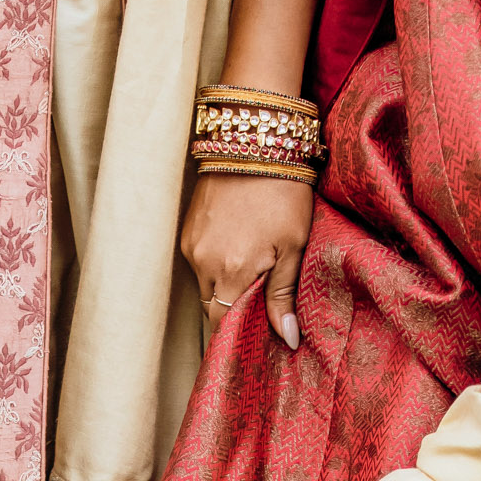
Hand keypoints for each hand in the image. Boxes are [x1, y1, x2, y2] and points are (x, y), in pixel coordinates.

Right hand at [180, 172, 312, 348]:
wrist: (255, 141)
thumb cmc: (283, 192)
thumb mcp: (293, 245)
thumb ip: (282, 295)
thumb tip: (287, 339)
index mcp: (233, 272)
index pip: (224, 324)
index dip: (238, 332)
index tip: (255, 332)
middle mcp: (204, 264)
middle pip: (212, 307)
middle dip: (231, 311)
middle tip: (258, 302)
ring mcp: (191, 246)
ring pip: (204, 284)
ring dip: (223, 286)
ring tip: (250, 267)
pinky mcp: (187, 230)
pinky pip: (198, 262)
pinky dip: (214, 264)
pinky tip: (236, 247)